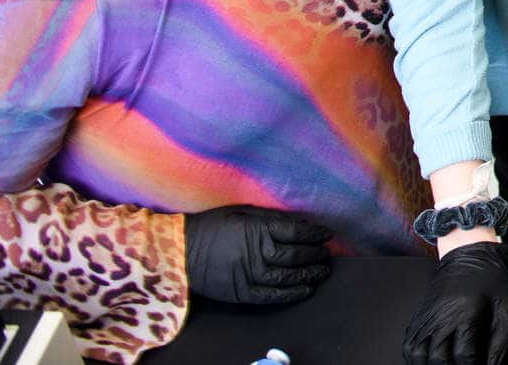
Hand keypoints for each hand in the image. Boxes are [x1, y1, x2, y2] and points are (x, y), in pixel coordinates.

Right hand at [182, 205, 331, 305]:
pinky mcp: (241, 293)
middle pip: (295, 255)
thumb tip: (298, 222)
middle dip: (315, 254)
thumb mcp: (241, 212)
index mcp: (256, 230)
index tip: (326, 234)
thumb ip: (269, 218)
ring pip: (287, 276)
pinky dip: (291, 293)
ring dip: (309, 274)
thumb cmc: (212, 227)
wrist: (181, 252)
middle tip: (326, 253)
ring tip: (322, 271)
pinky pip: (272, 296)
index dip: (314, 233)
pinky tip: (306, 290)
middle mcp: (255, 253)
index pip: (295, 232)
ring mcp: (248, 275)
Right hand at [404, 242, 507, 364]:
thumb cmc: (490, 279)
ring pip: (417, 353)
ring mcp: (427, 316)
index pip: (464, 355)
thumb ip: (501, 341)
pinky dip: (415, 358)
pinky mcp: (420, 317)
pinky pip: (409, 344)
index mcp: (466, 312)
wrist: (469, 254)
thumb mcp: (507, 308)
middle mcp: (442, 315)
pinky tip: (427, 362)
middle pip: (437, 357)